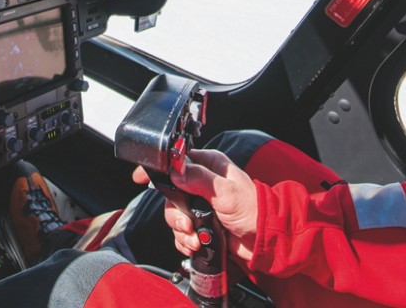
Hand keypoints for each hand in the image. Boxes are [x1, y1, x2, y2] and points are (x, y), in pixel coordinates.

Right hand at [133, 149, 258, 266]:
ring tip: (195, 237)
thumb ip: (200, 179)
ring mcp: (201, 205)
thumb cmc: (253, 210)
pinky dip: (185, 240)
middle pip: (171, 193)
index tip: (141, 177)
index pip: (177, 161)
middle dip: (176, 213)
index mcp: (210, 166)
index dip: (159, 169)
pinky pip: (181, 231)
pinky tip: (196, 244)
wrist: (264, 241)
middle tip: (187, 223)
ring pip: (174, 215)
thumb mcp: (226, 191)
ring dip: (181, 230)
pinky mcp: (201, 223)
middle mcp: (203, 183)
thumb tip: (177, 172)